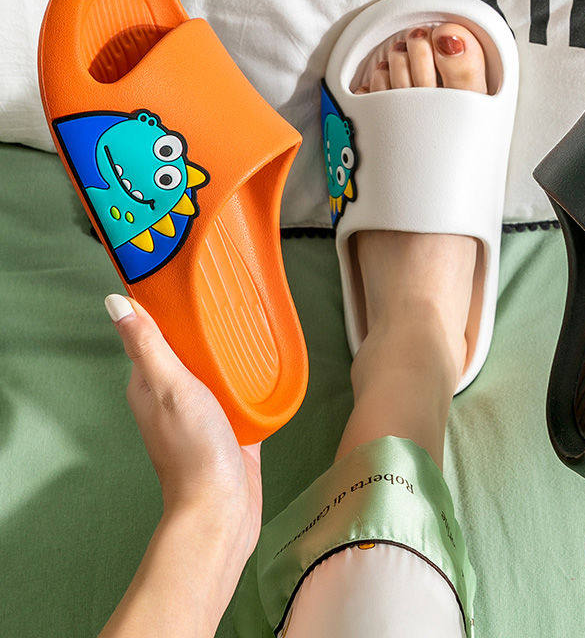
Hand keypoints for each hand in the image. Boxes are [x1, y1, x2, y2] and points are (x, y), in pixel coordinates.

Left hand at [104, 293, 261, 562]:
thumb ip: (148, 345)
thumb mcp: (169, 387)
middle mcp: (174, 396)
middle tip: (233, 296)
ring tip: (254, 321)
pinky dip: (251, 378)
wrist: (223, 508)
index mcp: (150, 384)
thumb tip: (113, 301)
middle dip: (208, 326)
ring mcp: (203, 412)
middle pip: (191, 350)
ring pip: (218, 370)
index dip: (169, 308)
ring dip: (232, 351)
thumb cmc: (194, 448)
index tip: (190, 280)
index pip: (155, 334)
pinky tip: (267, 363)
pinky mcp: (231, 426)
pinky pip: (241, 393)